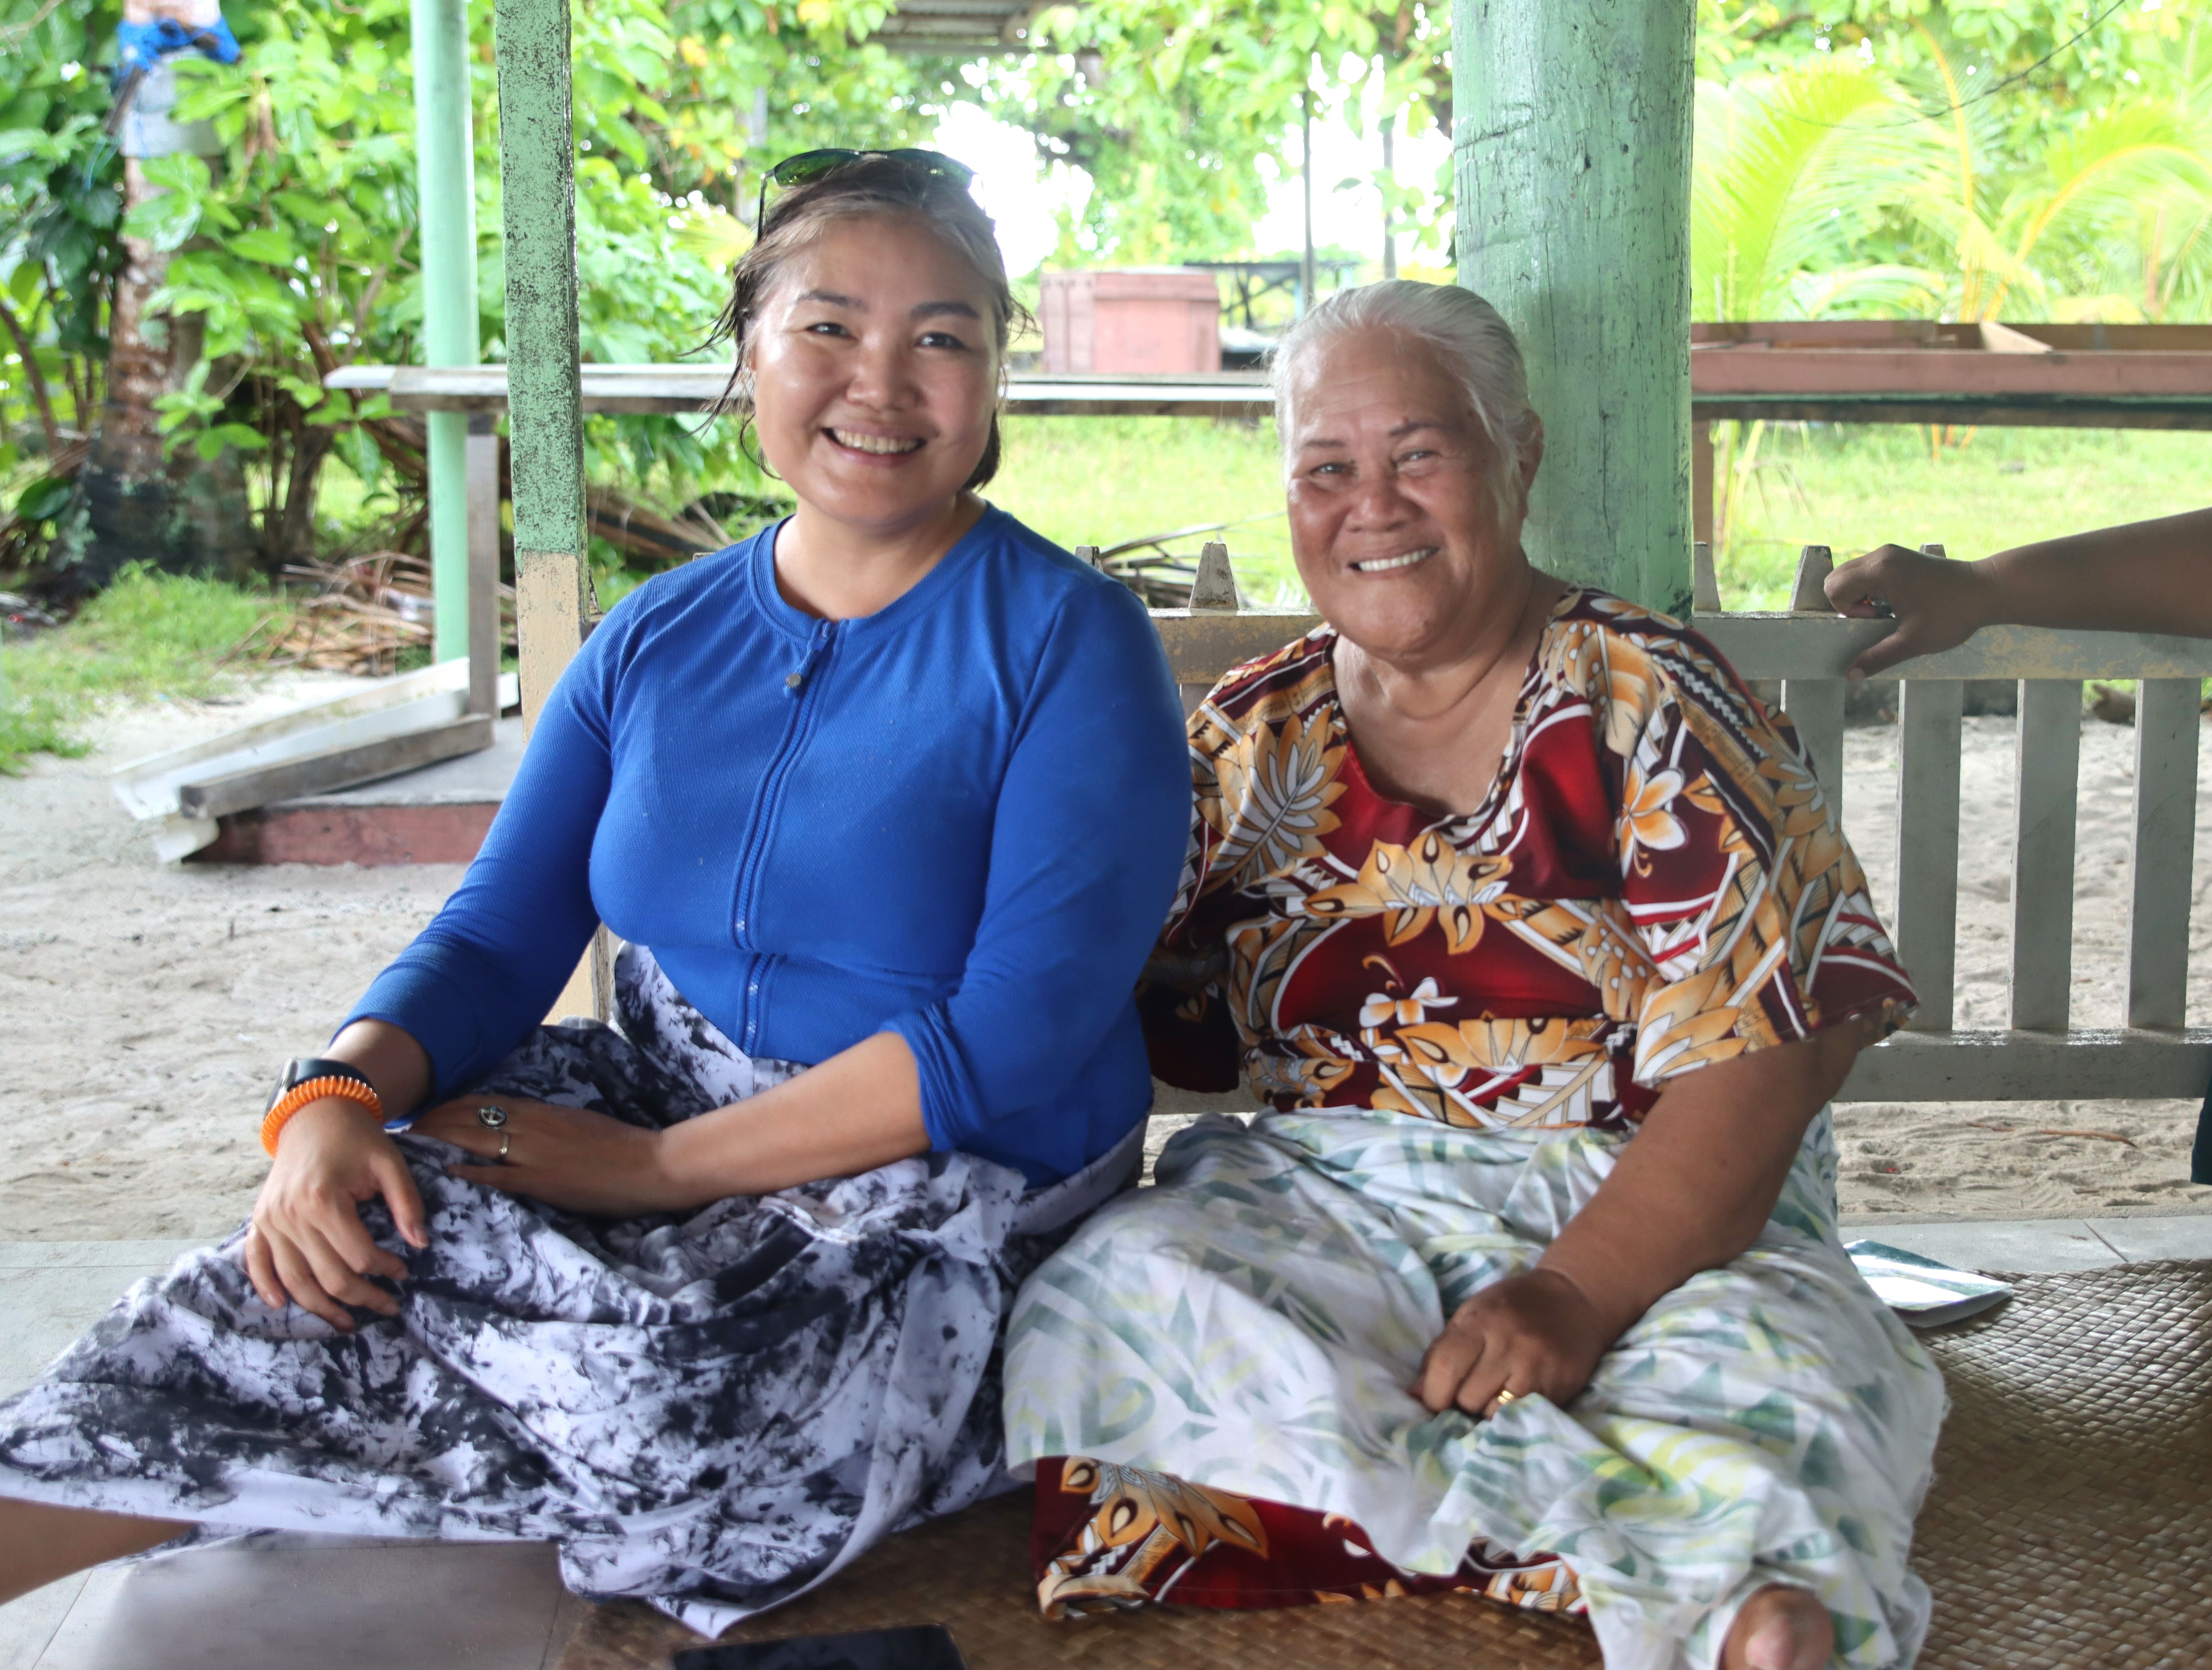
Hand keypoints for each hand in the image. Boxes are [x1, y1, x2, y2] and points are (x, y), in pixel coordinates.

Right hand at [246, 1098, 427, 1331]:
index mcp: (323, 1200)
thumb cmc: (357, 1140)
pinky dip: (266, 1286)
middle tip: (388, 1307)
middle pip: (327, 1277)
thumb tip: (420, 1244)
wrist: (314, 1115)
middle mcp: (290, 1215)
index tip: (404, 1272)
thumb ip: (406, 1203)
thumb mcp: (390, 1163)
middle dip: (362, 1298)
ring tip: (349, 1323)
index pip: (358, 1256)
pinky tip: (282, 1306)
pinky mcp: (259, 1221)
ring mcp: (270, 1220)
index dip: (386, 1270)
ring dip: (320, 1308)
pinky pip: (256, 1262)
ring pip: (293, 1281)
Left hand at [412, 1094, 686, 1216]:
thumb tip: (518, 1127)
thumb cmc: (621, 1145)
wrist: (651, 1164)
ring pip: (476, 1139)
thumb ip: (546, 1124)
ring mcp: (536, 1153)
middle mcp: (533, 1126)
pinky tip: (445, 1172)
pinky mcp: (544, 1181)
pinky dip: (468, 1172)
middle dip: (433, 1122)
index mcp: (543, 1111)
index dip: (449, 1105)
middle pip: (470, 1117)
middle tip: (405, 1131)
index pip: (484, 1100)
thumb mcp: (578, 1123)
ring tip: (411, 1149)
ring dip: (440, 1142)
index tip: (426, 1112)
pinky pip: (497, 1175)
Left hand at [1415, 1268, 1611, 1418]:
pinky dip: (1511, 1415)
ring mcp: (1536, 1369)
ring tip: (1493, 1393)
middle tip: (1468, 1391)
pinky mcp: (1559, 1389)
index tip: (1432, 1400)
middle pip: (1467, 1397)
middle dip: (1460, 1402)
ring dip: (1486, 1410)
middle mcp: (1509, 1345)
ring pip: (1492, 1413)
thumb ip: (1441, 1351)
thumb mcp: (1472, 1314)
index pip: (1445, 1367)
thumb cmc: (1513, 1307)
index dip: (1432, 1393)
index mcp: (1481, 1321)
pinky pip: (1521, 1417)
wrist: (1575, 1301)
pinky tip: (1513, 1400)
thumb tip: (1415, 1394)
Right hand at [1823, 544, 1996, 680]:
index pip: (1834, 588)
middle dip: (1849, 602)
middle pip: (1838, 578)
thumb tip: (1850, 676)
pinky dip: (1874, 588)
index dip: (1848, 609)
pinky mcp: (1900, 556)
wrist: (1989, 589)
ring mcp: (1891, 553)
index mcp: (1880, 570)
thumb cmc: (1953, 613)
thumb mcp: (1913, 641)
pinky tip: (1898, 601)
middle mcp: (1882, 555)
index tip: (1877, 618)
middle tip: (1880, 615)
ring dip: (1862, 595)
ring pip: (1853, 574)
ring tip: (1890, 609)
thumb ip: (1878, 657)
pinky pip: (1870, 572)